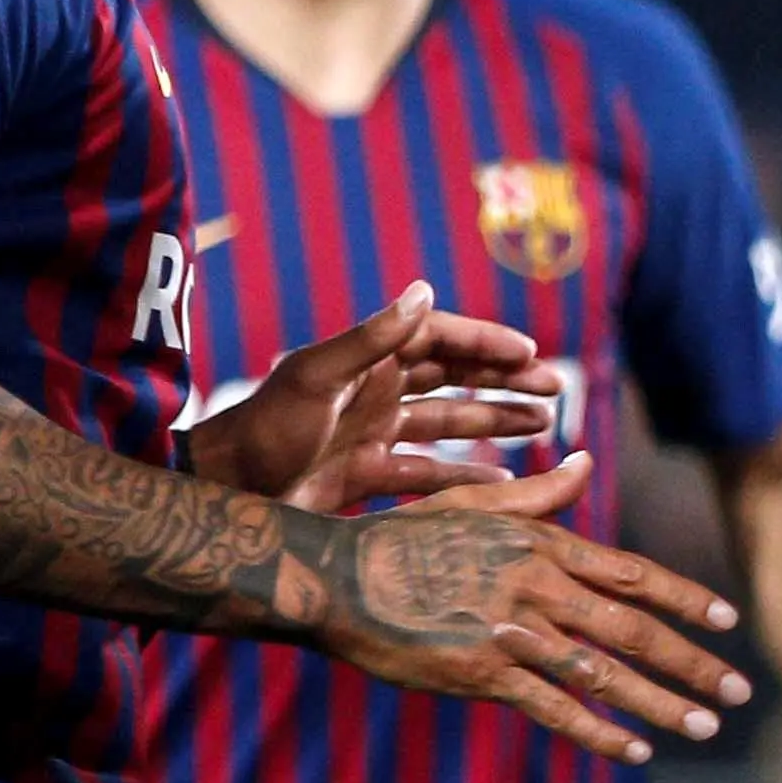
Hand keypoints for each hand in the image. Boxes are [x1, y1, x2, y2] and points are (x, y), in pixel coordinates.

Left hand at [191, 280, 553, 510]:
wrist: (226, 490)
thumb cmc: (264, 428)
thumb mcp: (317, 376)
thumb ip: (372, 338)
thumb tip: (425, 292)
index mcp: (367, 361)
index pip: (439, 339)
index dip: (486, 344)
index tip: (529, 354)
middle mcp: (377, 391)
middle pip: (455, 377)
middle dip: (506, 379)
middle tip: (555, 387)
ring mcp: (375, 433)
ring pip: (451, 421)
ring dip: (497, 419)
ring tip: (543, 424)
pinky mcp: (369, 475)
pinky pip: (430, 472)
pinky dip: (466, 475)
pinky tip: (502, 482)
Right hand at [320, 453, 753, 762]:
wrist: (335, 577)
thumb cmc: (403, 540)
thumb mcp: (473, 506)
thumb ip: (539, 495)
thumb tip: (586, 463)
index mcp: (542, 546)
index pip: (634, 575)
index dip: (686, 599)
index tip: (729, 620)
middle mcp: (538, 587)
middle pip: (634, 628)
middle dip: (692, 663)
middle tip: (739, 692)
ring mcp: (511, 632)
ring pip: (603, 673)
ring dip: (660, 704)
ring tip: (705, 726)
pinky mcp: (481, 672)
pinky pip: (552, 707)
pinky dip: (597, 730)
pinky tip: (635, 751)